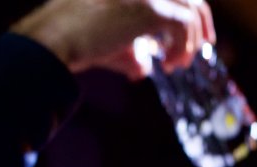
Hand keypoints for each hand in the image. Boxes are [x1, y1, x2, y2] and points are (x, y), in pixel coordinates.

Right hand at [12, 0, 215, 78]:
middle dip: (201, 21)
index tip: (192, 35)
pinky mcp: (148, 8)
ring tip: (178, 63)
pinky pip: (182, 26)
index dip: (186, 10)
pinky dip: (183, 47)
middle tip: (203, 45)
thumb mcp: (106, 43)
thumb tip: (143, 68)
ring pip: (190, 7)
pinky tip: (171, 64)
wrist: (53, 39)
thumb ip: (129, 50)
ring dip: (191, 39)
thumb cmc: (72, 41)